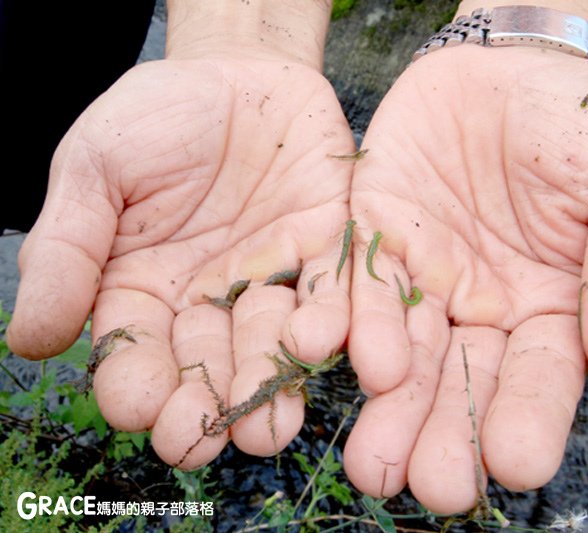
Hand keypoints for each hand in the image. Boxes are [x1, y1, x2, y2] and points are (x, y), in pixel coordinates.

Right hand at [7, 55, 353, 468]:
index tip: (138, 410)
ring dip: (270, 385)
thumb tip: (30, 342)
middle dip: (206, 407)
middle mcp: (211, 302)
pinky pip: (331, 293)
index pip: (136, 355)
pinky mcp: (326, 253)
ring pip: (271, 343)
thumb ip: (67, 250)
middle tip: (205, 442)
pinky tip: (318, 344)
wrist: (239, 74)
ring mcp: (272, 281)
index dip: (135, 386)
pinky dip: (328, 322)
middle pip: (207, 366)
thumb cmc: (157, 119)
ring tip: (270, 426)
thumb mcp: (95, 170)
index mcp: (144, 291)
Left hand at [343, 47, 587, 512]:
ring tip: (370, 464)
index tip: (516, 465)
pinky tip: (345, 362)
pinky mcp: (374, 240)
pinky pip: (356, 288)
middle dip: (445, 437)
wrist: (516, 63)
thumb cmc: (586, 128)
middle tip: (428, 488)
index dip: (529, 420)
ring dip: (388, 408)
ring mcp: (424, 280)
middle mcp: (482, 311)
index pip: (541, 379)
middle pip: (463, 385)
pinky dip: (349, 324)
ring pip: (404, 356)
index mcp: (552, 311)